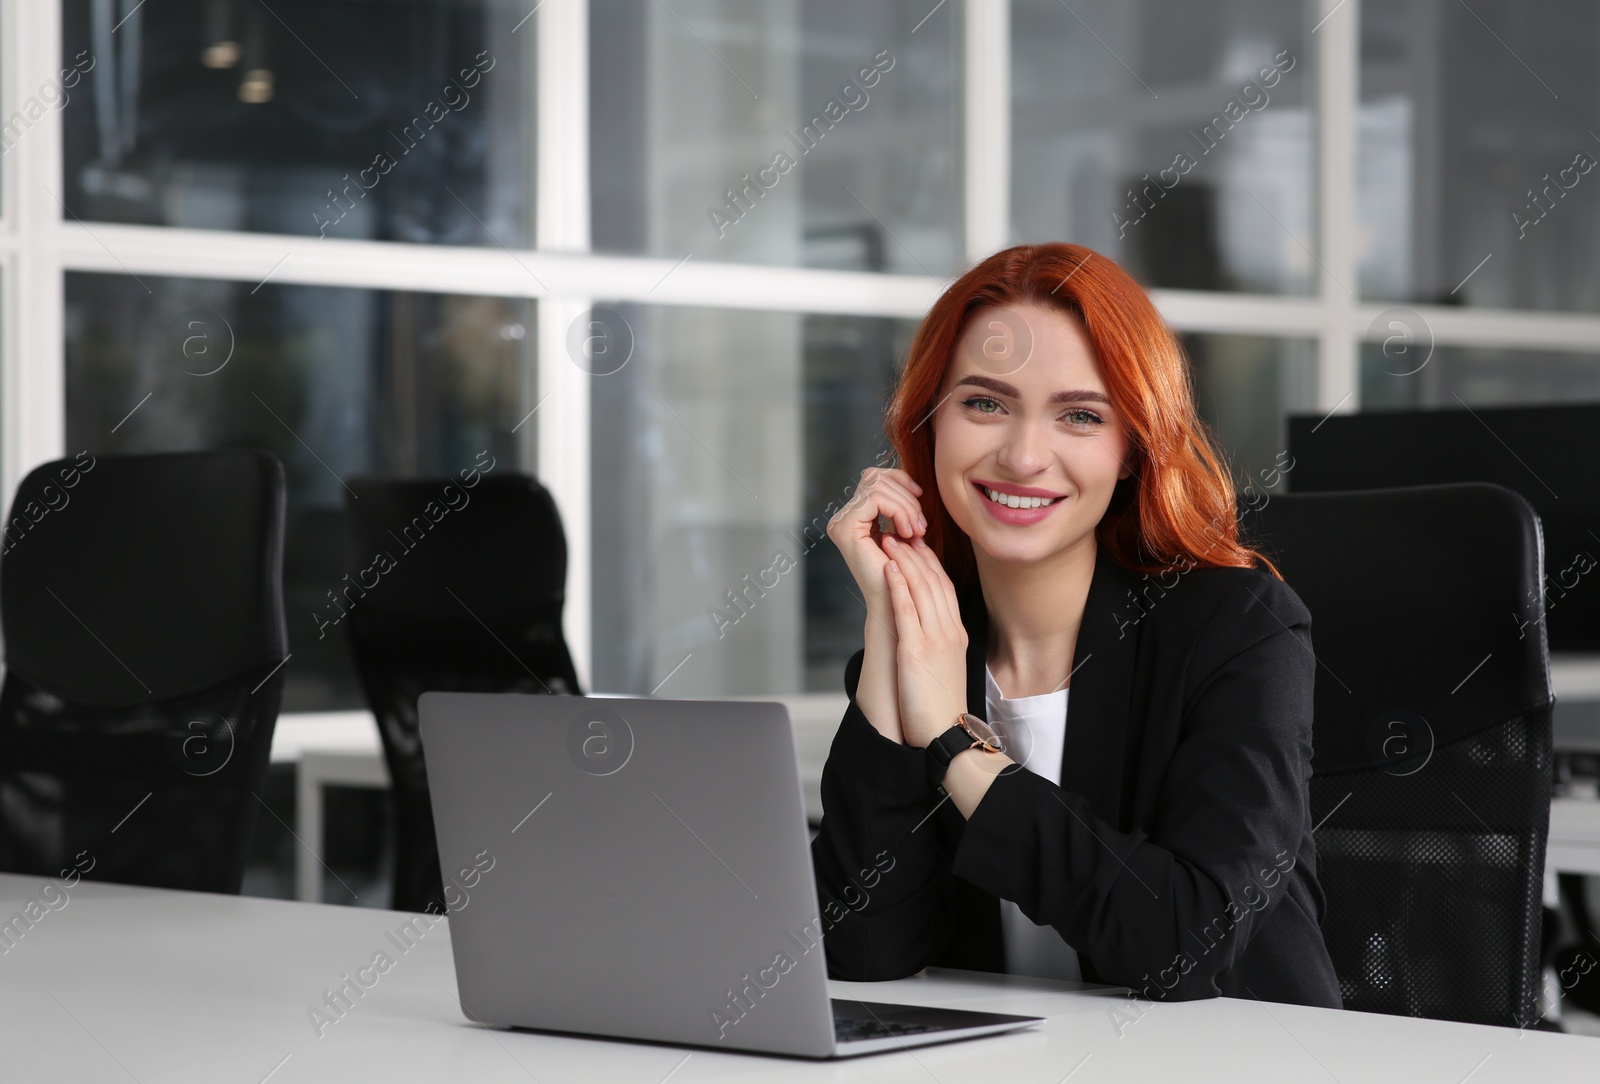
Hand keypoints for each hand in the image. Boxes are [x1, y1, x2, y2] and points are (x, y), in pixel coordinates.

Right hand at [826, 466, 926, 611]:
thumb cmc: (905, 574)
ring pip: (877, 486)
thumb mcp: (905, 532)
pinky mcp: (845, 529)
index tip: (920, 497)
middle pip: (875, 477)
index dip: (900, 480)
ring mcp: (841, 523)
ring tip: (916, 532)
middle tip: (920, 526)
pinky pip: (876, 499)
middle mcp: (843, 518)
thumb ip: (903, 507)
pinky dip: (899, 511)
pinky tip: (907, 533)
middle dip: (906, 497)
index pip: (874, 477)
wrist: (897, 604)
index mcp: (855, 517)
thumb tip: (914, 486)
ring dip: (906, 506)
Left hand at [882, 533, 968, 748]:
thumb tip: (920, 630)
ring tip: (890, 538)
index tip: (916, 545)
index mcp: (957, 634)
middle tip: (900, 531)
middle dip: (916, 553)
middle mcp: (950, 631)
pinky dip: (898, 585)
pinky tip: (888, 567)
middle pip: (934, 581)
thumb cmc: (941, 706)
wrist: (946, 735)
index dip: (930, 562)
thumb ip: (936, 642)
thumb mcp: (946, 666)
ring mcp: (935, 640)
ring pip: (922, 589)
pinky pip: (908, 610)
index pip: (944, 587)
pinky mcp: (917, 651)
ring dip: (905, 560)